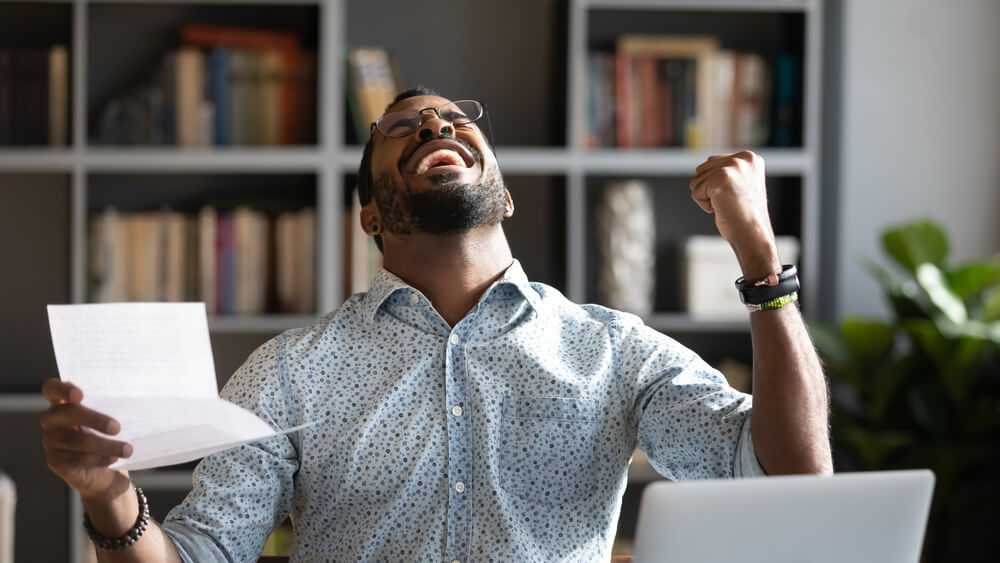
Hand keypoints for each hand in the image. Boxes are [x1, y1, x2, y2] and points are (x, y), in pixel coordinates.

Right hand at [40, 379, 131, 500]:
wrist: (103, 470)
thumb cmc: (107, 434)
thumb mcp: (110, 417)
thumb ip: (112, 405)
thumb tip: (139, 397)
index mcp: (64, 402)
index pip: (52, 388)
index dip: (61, 389)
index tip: (79, 395)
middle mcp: (52, 420)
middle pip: (65, 413)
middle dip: (93, 419)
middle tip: (116, 428)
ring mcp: (51, 440)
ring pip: (74, 440)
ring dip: (104, 445)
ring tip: (126, 449)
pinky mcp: (55, 461)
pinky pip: (76, 458)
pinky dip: (98, 459)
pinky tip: (113, 459)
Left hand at [689, 150, 779, 276]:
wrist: (753, 234)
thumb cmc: (745, 215)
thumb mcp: (740, 184)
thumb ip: (726, 171)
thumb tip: (703, 168)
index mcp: (750, 158)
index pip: (713, 162)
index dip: (717, 184)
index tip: (735, 196)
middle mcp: (743, 158)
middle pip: (702, 169)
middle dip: (710, 188)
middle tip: (730, 201)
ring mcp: (733, 167)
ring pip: (697, 180)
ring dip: (707, 196)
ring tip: (727, 204)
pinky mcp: (721, 179)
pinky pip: (696, 192)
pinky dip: (704, 204)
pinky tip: (722, 208)